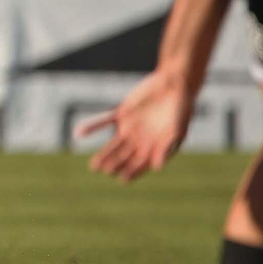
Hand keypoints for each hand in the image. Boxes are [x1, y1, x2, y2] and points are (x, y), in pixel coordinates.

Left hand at [76, 70, 196, 181]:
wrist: (174, 84)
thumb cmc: (181, 108)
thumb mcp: (177, 130)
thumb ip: (166, 148)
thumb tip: (157, 167)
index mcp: (155, 147)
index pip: (141, 164)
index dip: (132, 171)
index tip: (122, 179)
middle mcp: (141, 140)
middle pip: (124, 156)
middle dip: (114, 164)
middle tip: (104, 171)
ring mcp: (130, 127)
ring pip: (113, 144)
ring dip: (104, 154)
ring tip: (94, 166)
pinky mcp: (122, 113)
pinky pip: (105, 121)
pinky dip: (93, 126)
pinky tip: (81, 133)